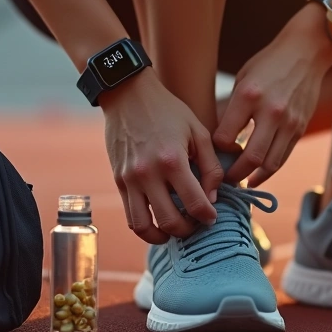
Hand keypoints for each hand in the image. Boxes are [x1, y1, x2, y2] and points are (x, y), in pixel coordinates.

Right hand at [101, 69, 223, 243]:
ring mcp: (130, 179)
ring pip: (144, 227)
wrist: (127, 94)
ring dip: (163, 236)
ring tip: (175, 230)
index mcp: (173, 160)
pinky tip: (157, 222)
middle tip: (196, 224)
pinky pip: (130, 216)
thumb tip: (212, 197)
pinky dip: (145, 227)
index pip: (195, 203)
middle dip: (188, 230)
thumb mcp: (198, 131)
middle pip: (170, 222)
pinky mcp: (118, 181)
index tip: (212, 217)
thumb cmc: (168, 111)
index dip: (208, 216)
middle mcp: (148, 174)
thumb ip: (211, 166)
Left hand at [214, 5, 331, 186]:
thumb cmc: (269, 63)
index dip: (216, 149)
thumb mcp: (243, 79)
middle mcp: (270, 112)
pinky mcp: (300, 128)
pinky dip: (268, 170)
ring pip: (269, 164)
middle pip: (250, 158)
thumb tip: (219, 140)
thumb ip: (233, 109)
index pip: (225, 137)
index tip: (212, 151)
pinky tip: (256, 175)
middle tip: (222, 181)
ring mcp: (289, 122)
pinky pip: (283, 157)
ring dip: (252, 178)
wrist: (307, 51)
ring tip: (238, 182)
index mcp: (249, 96)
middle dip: (233, 175)